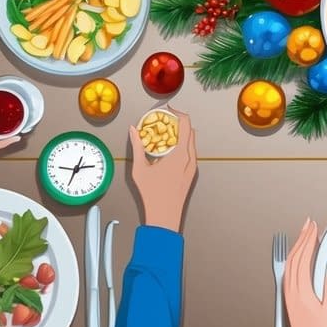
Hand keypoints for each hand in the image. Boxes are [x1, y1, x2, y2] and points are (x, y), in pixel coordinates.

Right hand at [129, 108, 197, 231]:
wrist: (165, 217)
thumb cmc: (153, 195)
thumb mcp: (140, 168)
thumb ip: (137, 146)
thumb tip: (133, 130)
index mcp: (180, 155)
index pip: (185, 124)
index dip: (178, 113)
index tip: (167, 110)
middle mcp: (190, 159)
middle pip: (190, 131)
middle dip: (178, 122)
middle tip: (164, 120)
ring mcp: (193, 167)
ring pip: (191, 142)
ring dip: (181, 134)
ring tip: (164, 135)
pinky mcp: (191, 173)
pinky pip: (190, 153)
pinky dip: (182, 146)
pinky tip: (168, 150)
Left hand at [283, 218, 326, 326]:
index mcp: (301, 293)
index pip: (303, 259)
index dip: (308, 241)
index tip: (313, 227)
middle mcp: (291, 293)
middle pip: (294, 259)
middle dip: (301, 239)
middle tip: (308, 225)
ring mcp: (289, 297)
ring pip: (290, 266)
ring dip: (296, 249)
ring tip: (304, 236)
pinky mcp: (290, 302)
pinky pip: (289, 275)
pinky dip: (294, 261)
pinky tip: (299, 260)